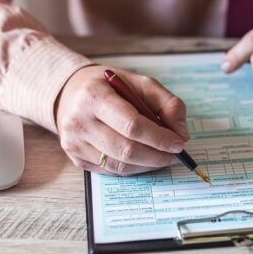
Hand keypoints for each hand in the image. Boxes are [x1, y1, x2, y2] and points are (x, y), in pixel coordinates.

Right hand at [55, 65, 188, 174]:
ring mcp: (74, 142)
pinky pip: (111, 171)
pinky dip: (133, 168)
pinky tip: (143, 158)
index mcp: (94, 96)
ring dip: (147, 165)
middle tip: (174, 155)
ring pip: (119, 165)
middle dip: (157, 156)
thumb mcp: (141, 83)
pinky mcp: (75, 158)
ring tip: (162, 157)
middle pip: (126, 150)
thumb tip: (181, 134)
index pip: (132, 125)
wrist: (71, 93)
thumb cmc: (110, 87)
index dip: (159, 138)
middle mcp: (79, 121)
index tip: (178, 143)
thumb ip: (167, 104)